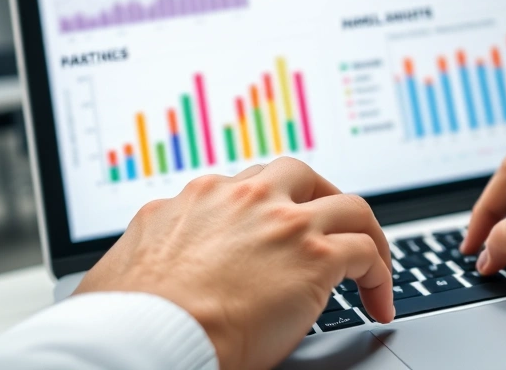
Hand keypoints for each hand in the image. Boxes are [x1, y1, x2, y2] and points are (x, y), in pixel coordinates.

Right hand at [73, 157, 393, 369]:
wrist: (152, 331)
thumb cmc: (130, 312)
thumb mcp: (124, 263)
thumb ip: (145, 251)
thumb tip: (127, 270)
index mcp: (199, 197)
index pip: (247, 185)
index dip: (268, 208)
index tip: (276, 231)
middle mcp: (244, 197)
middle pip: (300, 175)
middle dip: (320, 198)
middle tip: (328, 228)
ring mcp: (284, 222)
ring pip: (346, 206)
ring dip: (363, 233)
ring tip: (372, 263)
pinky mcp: (315, 256)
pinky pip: (368, 251)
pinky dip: (381, 273)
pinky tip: (379, 301)